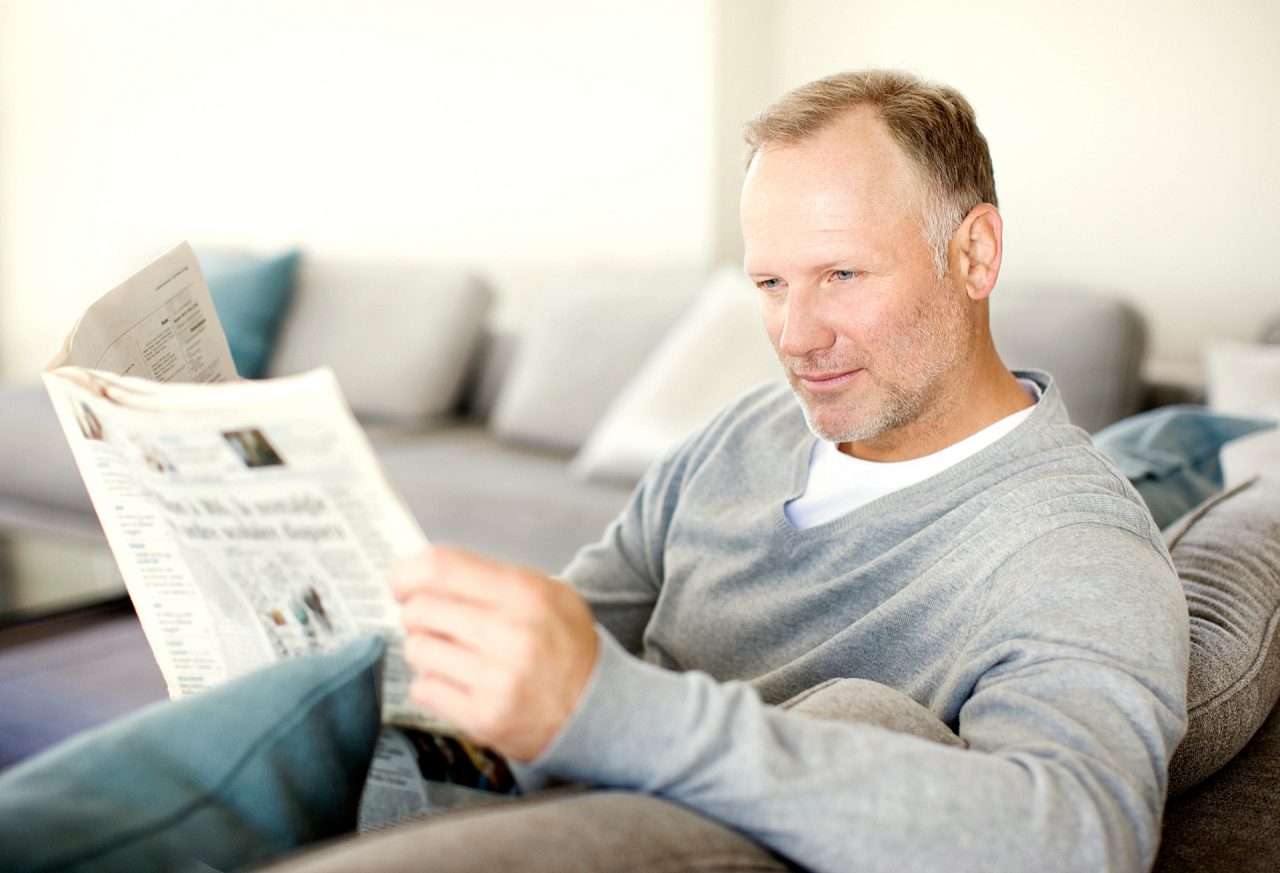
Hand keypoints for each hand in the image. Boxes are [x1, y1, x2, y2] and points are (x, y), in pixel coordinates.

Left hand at [391, 546, 598, 762]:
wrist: (601, 710)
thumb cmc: (566, 646)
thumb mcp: (549, 594)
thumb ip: (490, 579)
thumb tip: (421, 572)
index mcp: (526, 593)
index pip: (440, 566)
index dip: (408, 572)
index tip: (403, 583)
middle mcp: (511, 633)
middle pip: (420, 608)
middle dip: (416, 614)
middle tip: (435, 623)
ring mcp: (497, 679)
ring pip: (417, 649)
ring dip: (427, 651)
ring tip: (455, 656)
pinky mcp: (485, 718)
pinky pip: (424, 689)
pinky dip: (433, 685)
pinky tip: (460, 684)